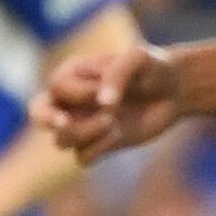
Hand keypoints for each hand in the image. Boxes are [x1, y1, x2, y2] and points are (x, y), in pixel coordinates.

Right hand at [34, 39, 181, 162]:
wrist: (177, 89)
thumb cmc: (154, 67)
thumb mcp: (138, 58)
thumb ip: (116, 74)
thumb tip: (103, 104)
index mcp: (72, 75)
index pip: (56, 88)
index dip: (78, 93)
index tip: (106, 92)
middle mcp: (71, 101)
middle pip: (38, 114)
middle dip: (47, 119)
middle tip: (64, 121)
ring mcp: (83, 124)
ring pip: (61, 140)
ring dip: (84, 134)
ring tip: (112, 123)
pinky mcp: (99, 144)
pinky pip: (82, 157)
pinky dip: (97, 149)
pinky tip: (119, 135)